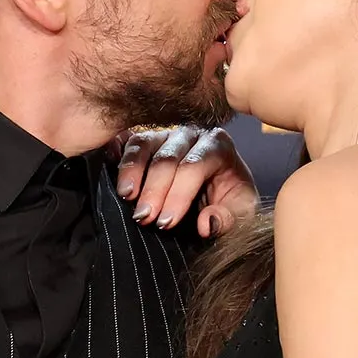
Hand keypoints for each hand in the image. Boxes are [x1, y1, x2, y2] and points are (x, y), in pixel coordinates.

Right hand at [112, 126, 258, 236]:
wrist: (217, 190)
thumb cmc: (228, 199)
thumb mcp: (238, 213)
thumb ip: (228, 219)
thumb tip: (207, 224)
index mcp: (218, 145)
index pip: (194, 166)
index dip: (178, 196)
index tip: (165, 223)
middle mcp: (191, 133)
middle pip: (167, 158)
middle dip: (154, 190)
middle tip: (143, 218)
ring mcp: (166, 133)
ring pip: (144, 146)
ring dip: (131, 172)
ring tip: (126, 197)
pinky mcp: (146, 140)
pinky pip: (129, 144)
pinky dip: (120, 160)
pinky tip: (118, 181)